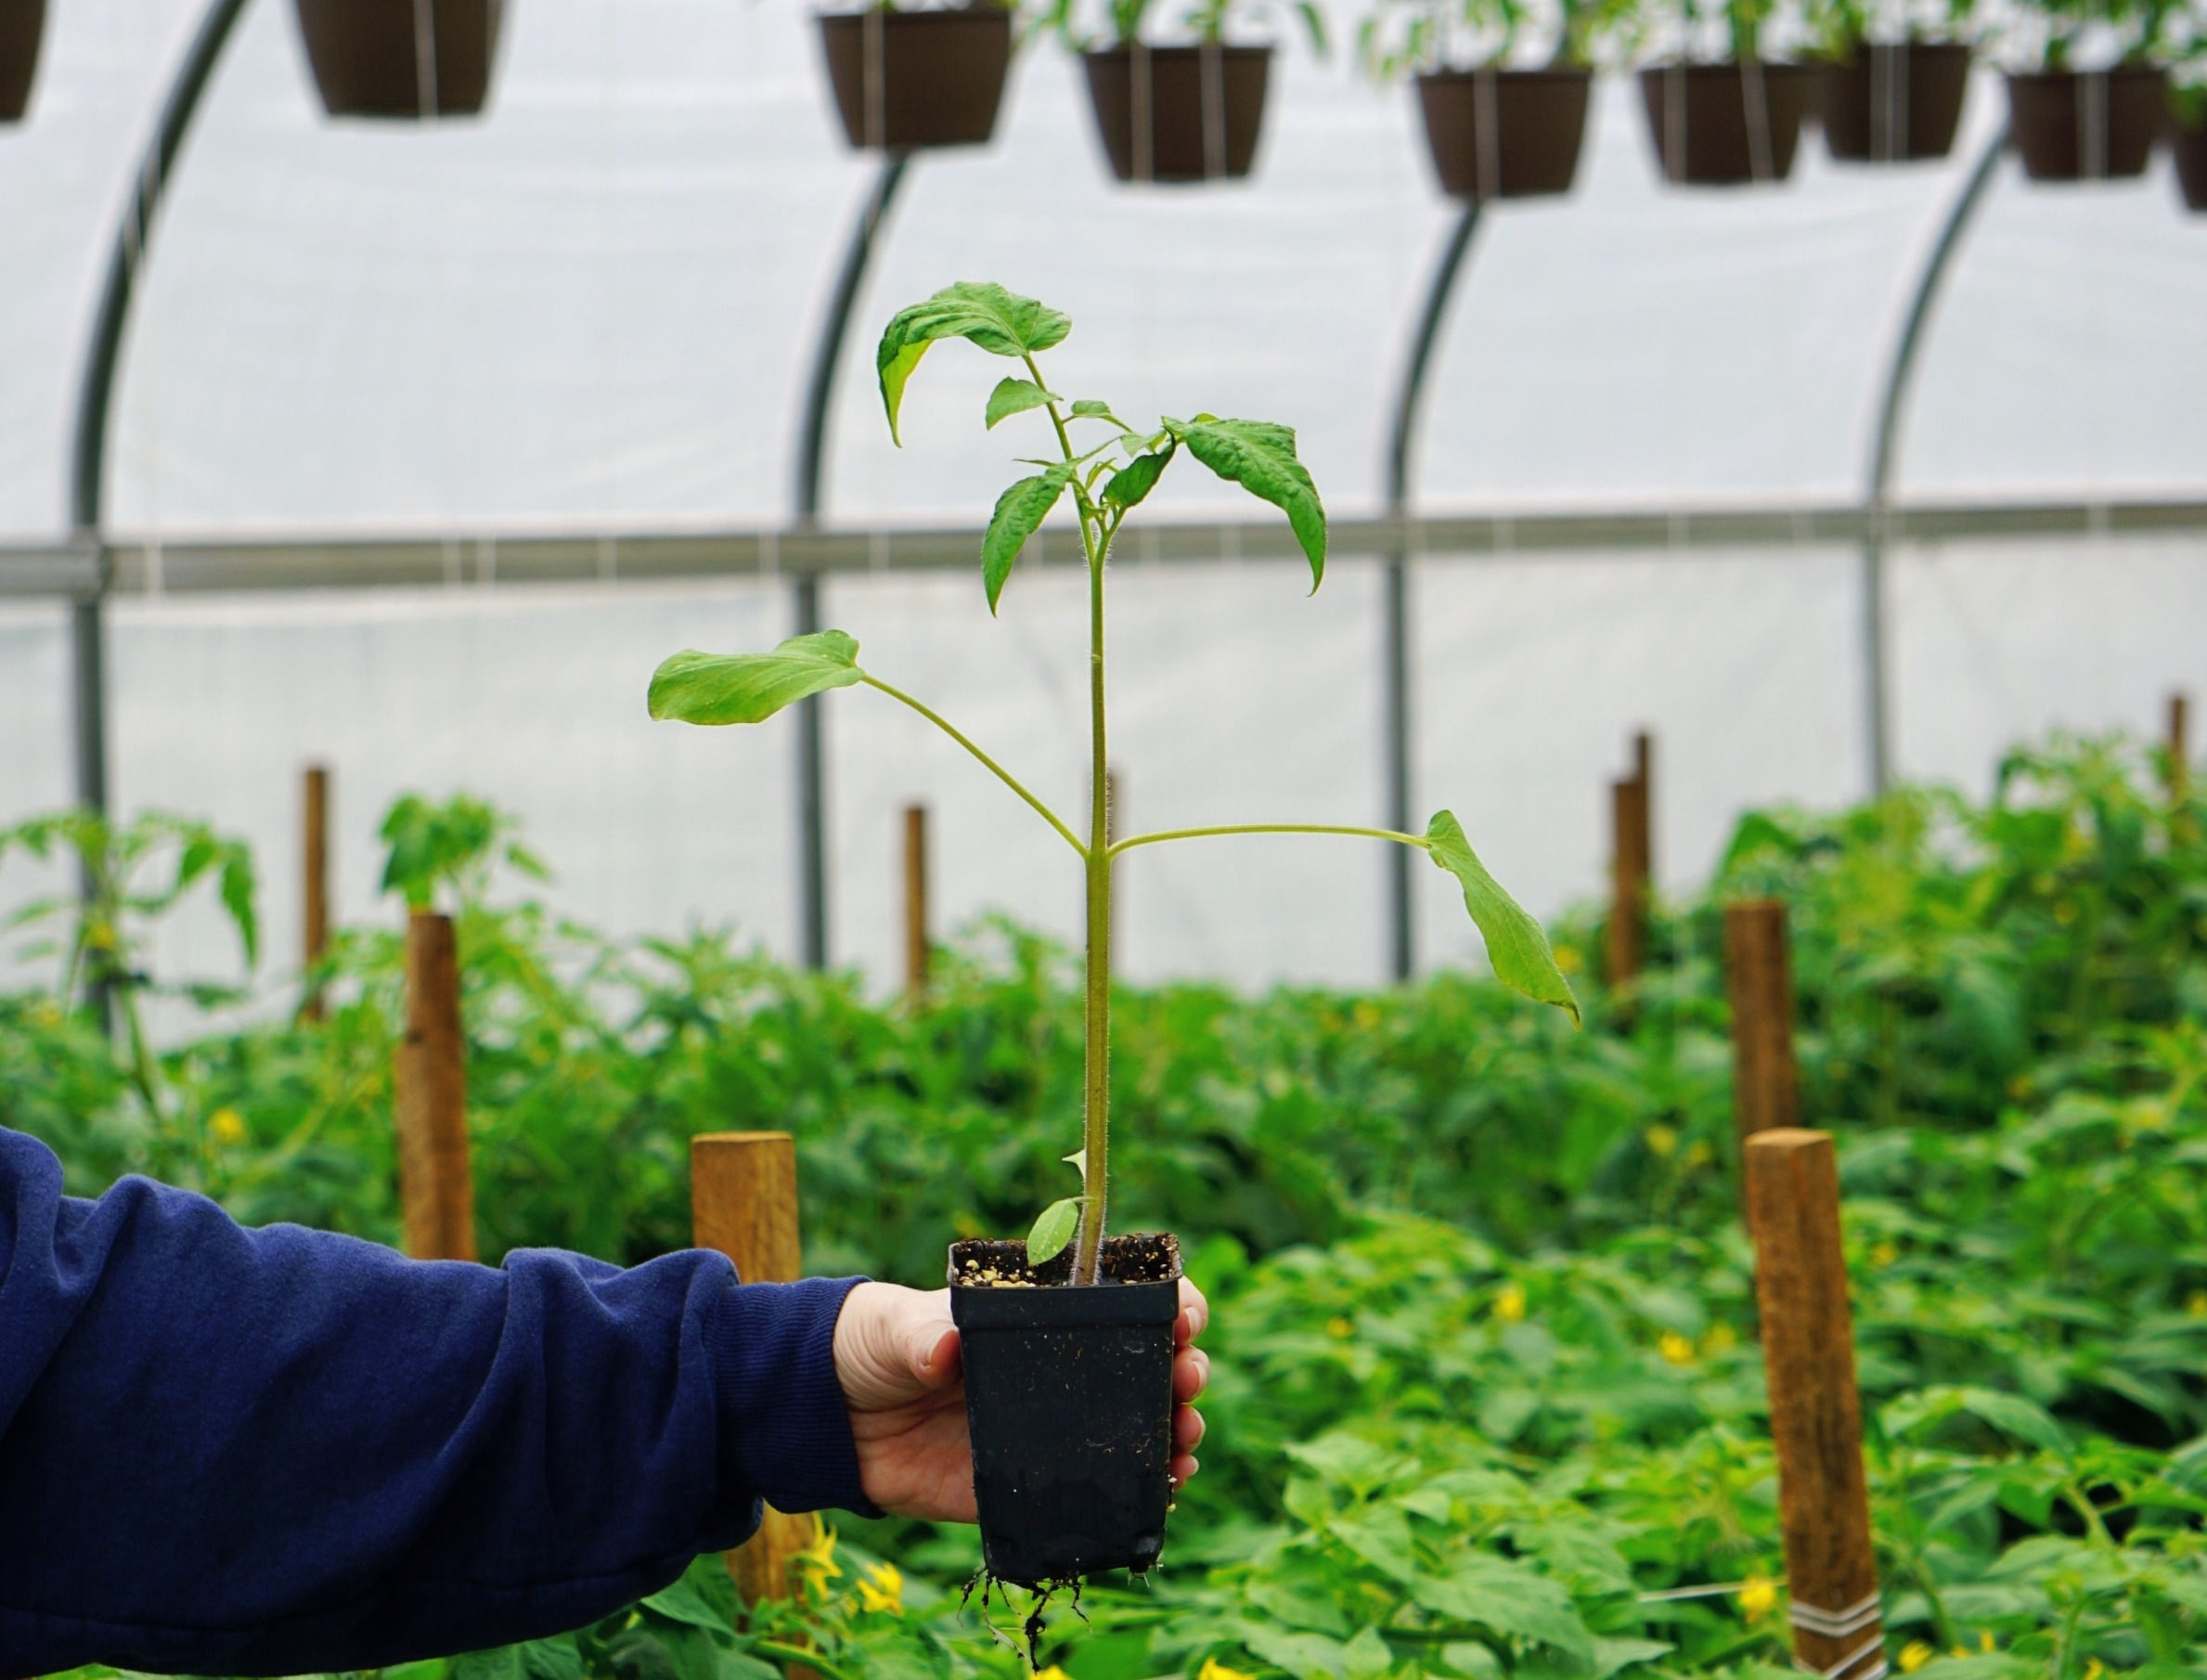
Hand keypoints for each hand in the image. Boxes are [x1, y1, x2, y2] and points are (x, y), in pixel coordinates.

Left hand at [833, 1276, 1210, 1520]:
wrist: (835, 1419)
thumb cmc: (875, 1346)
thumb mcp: (896, 1327)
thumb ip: (920, 1335)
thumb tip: (942, 1352)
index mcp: (1042, 1316)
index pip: (1126, 1300)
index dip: (1169, 1303)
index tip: (1184, 1317)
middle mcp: (1061, 1370)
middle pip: (1148, 1365)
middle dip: (1185, 1370)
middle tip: (1187, 1382)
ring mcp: (1053, 1427)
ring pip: (1139, 1427)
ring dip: (1177, 1431)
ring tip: (1185, 1439)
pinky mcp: (1034, 1483)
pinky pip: (1101, 1488)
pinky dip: (1143, 1489)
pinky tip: (1165, 1488)